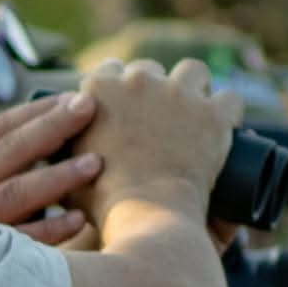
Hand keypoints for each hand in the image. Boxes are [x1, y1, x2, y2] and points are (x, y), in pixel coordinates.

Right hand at [0, 93, 101, 243]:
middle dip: (52, 126)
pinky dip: (50, 228)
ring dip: (58, 176)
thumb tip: (48, 135)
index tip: (72, 98)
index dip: (37, 111)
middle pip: (10, 152)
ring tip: (94, 162)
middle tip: (88, 107)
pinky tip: (79, 218)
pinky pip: (21, 240)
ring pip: (15, 193)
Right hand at [72, 58, 240, 229]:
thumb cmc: (101, 202)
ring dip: (194, 88)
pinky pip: (230, 100)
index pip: (109, 71)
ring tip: (194, 113)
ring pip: (194, 71)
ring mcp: (179, 94)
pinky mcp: (212, 114)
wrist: (144, 216)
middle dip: (154, 89)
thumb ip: (61, 152)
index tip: (127, 108)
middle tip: (160, 118)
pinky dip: (227, 113)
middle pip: (149, 70)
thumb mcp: (66, 170)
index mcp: (99, 89)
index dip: (119, 89)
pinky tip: (225, 126)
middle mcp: (139, 80)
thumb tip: (57, 147)